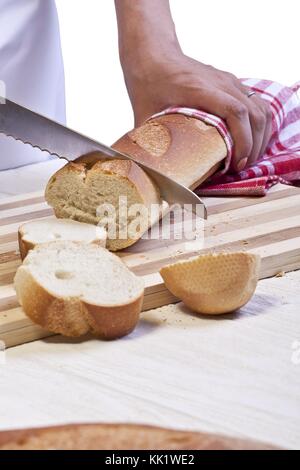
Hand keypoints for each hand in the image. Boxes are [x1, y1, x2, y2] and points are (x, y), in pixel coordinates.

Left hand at [124, 54, 271, 171]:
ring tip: (248, 158)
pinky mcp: (232, 83)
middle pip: (254, 113)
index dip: (243, 140)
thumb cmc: (147, 83)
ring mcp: (229, 81)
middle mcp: (220, 82)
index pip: (236, 112)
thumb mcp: (144, 115)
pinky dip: (259, 125)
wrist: (152, 54)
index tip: (237, 164)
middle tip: (242, 168)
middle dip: (254, 145)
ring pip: (260, 108)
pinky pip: (257, 104)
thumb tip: (150, 168)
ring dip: (260, 136)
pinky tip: (251, 142)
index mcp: (199, 89)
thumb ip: (150, 143)